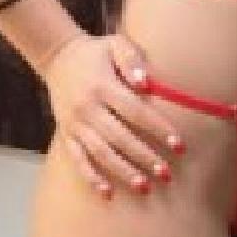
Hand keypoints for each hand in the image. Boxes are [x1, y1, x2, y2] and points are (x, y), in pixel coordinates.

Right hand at [39, 29, 185, 199]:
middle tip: (167, 174)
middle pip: (120, 138)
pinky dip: (91, 177)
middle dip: (145, 157)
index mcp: (103, 86)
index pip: (136, 112)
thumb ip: (132, 59)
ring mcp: (75, 124)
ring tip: (145, 188)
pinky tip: (108, 193)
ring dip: (123, 172)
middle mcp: (88, 108)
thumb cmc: (96, 52)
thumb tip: (146, 83)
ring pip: (101, 153)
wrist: (57, 57)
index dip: (159, 129)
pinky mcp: (66, 134)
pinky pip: (78, 159)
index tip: (179, 145)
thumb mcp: (115, 44)